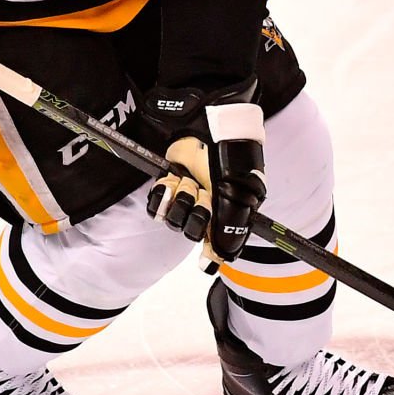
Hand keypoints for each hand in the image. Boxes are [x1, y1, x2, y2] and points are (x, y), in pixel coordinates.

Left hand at [140, 86, 267, 260]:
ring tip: (189, 182)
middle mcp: (207, 208)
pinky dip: (161, 194)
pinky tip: (171, 182)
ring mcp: (186, 196)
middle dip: (195, 214)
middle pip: (190, 231)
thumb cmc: (228, 162)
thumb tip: (215, 263)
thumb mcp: (238, 201)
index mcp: (228, 214)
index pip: (215, 245)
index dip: (209, 246)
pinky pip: (155, 204)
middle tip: (204, 196)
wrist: (209, 131)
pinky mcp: (168, 184)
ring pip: (172, 218)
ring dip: (180, 199)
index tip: (208, 248)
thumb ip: (229, 234)